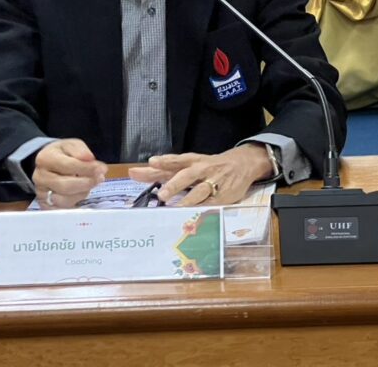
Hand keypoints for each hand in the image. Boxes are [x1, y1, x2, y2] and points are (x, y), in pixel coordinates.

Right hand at [33, 139, 107, 208]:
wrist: (49, 163)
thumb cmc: (63, 154)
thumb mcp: (72, 145)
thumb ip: (81, 151)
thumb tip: (89, 158)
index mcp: (45, 159)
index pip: (68, 166)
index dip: (87, 168)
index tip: (102, 168)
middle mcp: (39, 177)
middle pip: (66, 186)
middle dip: (87, 183)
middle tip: (100, 178)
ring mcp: (41, 193)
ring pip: (64, 200)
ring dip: (83, 193)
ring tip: (91, 184)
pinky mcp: (45, 205)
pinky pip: (62, 210)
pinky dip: (76, 203)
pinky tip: (82, 193)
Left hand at [128, 144, 272, 205]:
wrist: (242, 163)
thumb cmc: (207, 165)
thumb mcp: (187, 164)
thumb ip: (162, 170)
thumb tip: (134, 173)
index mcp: (192, 161)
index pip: (176, 160)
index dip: (165, 161)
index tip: (151, 162)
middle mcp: (202, 169)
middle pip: (187, 176)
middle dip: (175, 185)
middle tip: (162, 195)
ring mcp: (213, 182)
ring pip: (200, 191)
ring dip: (188, 199)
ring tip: (176, 208)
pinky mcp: (223, 195)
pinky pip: (211, 203)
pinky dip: (202, 209)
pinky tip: (194, 216)